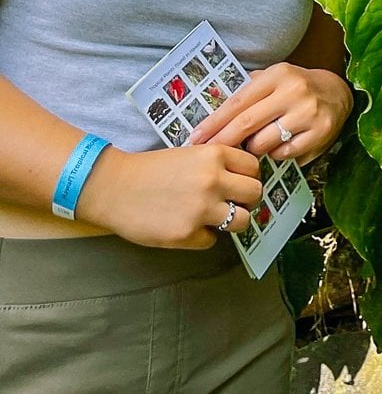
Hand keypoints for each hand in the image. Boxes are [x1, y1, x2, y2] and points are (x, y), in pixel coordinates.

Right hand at [77, 142, 262, 249]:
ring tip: (215, 218)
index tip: (240, 182)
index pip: (254, 167)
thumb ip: (217, 163)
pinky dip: (203, 237)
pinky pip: (211, 240)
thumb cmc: (151, 170)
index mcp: (215, 155)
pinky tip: (187, 227)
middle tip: (234, 203)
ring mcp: (201, 209)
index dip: (248, 176)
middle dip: (247, 200)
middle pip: (254, 193)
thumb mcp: (191, 153)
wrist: (115, 188)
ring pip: (242, 221)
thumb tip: (243, 177)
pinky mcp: (186, 234)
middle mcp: (213, 180)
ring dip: (231, 221)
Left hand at [188, 62, 352, 164]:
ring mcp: (307, 113)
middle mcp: (293, 91)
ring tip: (255, 145)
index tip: (194, 138)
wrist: (338, 93)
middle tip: (206, 154)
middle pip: (247, 124)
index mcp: (278, 75)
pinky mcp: (319, 133)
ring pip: (263, 144)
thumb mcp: (274, 79)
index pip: (238, 102)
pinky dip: (275, 154)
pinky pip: (283, 154)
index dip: (214, 123)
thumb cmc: (296, 87)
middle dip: (222, 141)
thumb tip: (212, 114)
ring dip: (253, 149)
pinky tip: (277, 147)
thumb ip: (248, 92)